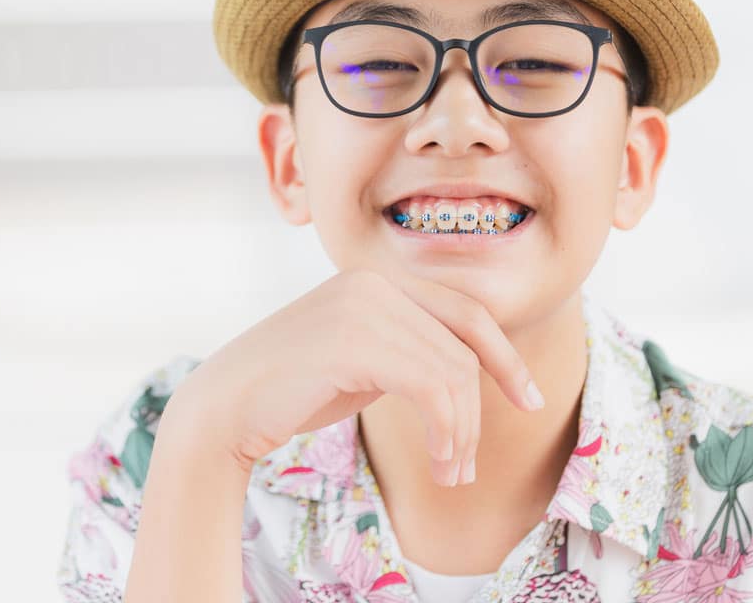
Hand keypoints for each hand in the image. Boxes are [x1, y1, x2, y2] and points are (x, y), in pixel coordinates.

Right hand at [167, 268, 543, 486]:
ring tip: (451, 474)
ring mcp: (362, 306)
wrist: (224, 407)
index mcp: (377, 279)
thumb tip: (466, 371)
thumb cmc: (291, 391)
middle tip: (466, 467)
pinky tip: (439, 462)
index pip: (467, 312)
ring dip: (461, 432)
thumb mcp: (362, 359)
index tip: (528, 399)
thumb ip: (407, 349)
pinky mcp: (352, 339)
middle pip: (464, 346)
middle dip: (479, 411)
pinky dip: (447, 430)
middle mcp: (373, 282)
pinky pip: (432, 387)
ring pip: (453, 371)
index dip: (506, 357)